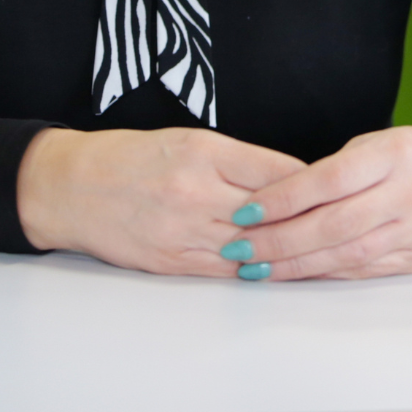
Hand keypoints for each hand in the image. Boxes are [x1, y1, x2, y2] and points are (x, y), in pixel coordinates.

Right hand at [16, 126, 305, 275]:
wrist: (71, 187)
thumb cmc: (131, 157)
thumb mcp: (189, 140)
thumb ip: (239, 161)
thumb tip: (290, 179)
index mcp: (204, 152)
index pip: (279, 173)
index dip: (312, 185)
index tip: (334, 190)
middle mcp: (196, 191)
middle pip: (273, 214)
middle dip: (308, 221)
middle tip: (339, 225)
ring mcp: (183, 230)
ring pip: (254, 248)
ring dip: (287, 252)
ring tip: (319, 252)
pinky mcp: (172, 261)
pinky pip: (227, 271)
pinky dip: (255, 270)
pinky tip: (276, 268)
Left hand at [225, 119, 411, 279]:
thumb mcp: (389, 141)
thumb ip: (343, 167)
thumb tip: (287, 195)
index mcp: (395, 154)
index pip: (327, 180)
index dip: (283, 199)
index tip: (247, 211)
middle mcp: (407, 194)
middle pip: (332, 224)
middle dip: (279, 240)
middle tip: (239, 248)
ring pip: (345, 254)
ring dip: (295, 265)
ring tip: (257, 268)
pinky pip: (364, 269)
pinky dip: (326, 272)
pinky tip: (297, 273)